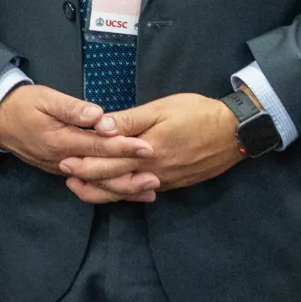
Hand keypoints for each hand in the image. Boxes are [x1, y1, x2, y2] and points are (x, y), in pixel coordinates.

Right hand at [0, 82, 151, 183]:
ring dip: (123, 187)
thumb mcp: (45, 99)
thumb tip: (97, 116)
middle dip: (130, 173)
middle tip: (157, 175)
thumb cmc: (24, 105)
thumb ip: (72, 108)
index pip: (99, 146)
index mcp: (61, 141)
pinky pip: (88, 183)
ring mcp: (61, 169)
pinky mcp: (61, 171)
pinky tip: (127, 191)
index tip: (148, 147)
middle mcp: (63, 160)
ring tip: (149, 190)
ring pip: (96, 182)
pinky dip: (109, 188)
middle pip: (101, 170)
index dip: (124, 147)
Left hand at [61, 94, 244, 202]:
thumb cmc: (198, 114)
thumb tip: (100, 126)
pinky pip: (142, 192)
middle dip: (87, 178)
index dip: (84, 164)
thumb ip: (130, 120)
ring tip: (81, 186)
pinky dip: (125, 193)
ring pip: (126, 191)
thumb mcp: (162, 109)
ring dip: (102, 190)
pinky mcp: (174, 183)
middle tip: (65, 174)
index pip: (107, 162)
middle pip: (113, 180)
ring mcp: (164, 180)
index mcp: (146, 151)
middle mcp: (152, 171)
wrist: (237, 133)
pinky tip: (114, 191)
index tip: (63, 161)